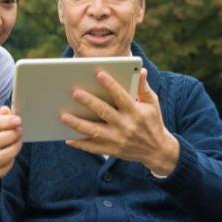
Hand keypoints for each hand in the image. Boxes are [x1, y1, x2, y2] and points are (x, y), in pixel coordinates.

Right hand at [0, 106, 22, 184]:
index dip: (5, 122)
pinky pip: (3, 168)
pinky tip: (12, 154)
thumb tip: (7, 109)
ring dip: (14, 148)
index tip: (18, 120)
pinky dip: (11, 161)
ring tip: (19, 141)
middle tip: (20, 130)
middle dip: (12, 135)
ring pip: (1, 157)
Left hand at [60, 68, 178, 175]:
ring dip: (78, 124)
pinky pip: (93, 148)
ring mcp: (118, 140)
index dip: (110, 84)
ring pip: (94, 131)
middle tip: (74, 92)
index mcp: (135, 112)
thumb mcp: (152, 104)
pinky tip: (68, 139)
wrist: (158, 151)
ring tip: (63, 116)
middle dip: (89, 102)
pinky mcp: (112, 150)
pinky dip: (80, 144)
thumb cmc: (152, 122)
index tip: (98, 73)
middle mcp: (126, 126)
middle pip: (104, 112)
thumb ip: (144, 87)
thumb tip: (142, 70)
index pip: (121, 96)